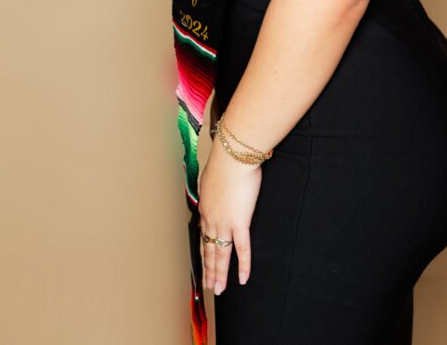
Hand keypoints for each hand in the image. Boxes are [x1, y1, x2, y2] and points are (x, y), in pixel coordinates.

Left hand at [198, 133, 262, 294]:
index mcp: (205, 207)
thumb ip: (213, 184)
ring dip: (220, 274)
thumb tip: (214, 183)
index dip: (203, 249)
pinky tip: (242, 279)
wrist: (233, 157)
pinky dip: (243, 266)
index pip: (203, 234)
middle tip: (208, 285)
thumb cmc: (225, 160)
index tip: (203, 261)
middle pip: (208, 249)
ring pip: (220, 255)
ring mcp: (224, 223)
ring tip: (219, 289)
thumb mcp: (213, 174)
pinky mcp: (240, 223)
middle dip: (208, 269)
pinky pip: (242, 249)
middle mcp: (211, 219)